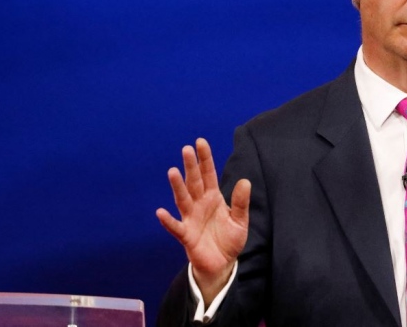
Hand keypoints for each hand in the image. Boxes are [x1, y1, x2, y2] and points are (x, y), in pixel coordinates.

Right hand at [156, 138, 250, 304]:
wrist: (223, 263)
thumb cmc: (229, 239)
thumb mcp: (240, 220)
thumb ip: (241, 202)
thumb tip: (245, 181)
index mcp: (213, 197)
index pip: (208, 174)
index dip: (204, 159)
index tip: (200, 142)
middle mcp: (199, 204)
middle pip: (194, 182)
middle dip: (190, 166)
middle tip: (186, 149)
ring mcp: (191, 218)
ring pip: (183, 199)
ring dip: (178, 186)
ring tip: (173, 171)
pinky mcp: (186, 236)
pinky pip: (176, 227)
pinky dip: (168, 220)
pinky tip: (161, 212)